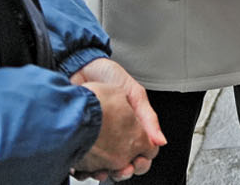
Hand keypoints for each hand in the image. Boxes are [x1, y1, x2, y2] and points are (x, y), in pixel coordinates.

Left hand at [70, 58, 165, 179]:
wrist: (78, 66)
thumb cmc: (107, 75)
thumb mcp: (134, 93)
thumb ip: (148, 117)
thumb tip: (161, 140)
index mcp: (132, 125)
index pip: (142, 152)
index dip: (141, 161)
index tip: (136, 162)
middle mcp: (115, 134)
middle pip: (123, 164)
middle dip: (123, 171)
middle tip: (120, 169)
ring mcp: (97, 138)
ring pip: (103, 166)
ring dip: (104, 173)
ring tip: (101, 171)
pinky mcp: (80, 139)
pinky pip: (83, 161)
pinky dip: (84, 168)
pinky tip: (84, 167)